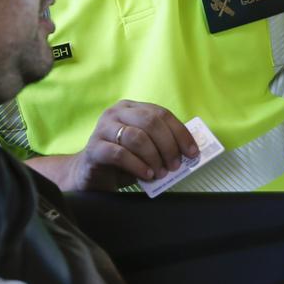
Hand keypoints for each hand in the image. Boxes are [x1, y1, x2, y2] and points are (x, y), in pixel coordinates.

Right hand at [65, 100, 198, 191]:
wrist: (90, 174)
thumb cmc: (122, 161)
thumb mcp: (145, 149)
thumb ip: (161, 145)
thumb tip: (188, 153)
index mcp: (131, 108)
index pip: (161, 114)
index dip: (180, 133)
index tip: (192, 152)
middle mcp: (116, 113)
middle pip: (150, 122)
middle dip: (168, 145)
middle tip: (175, 165)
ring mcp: (102, 129)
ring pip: (136, 137)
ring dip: (153, 157)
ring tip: (160, 173)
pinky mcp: (93, 148)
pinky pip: (119, 154)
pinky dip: (137, 165)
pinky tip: (146, 175)